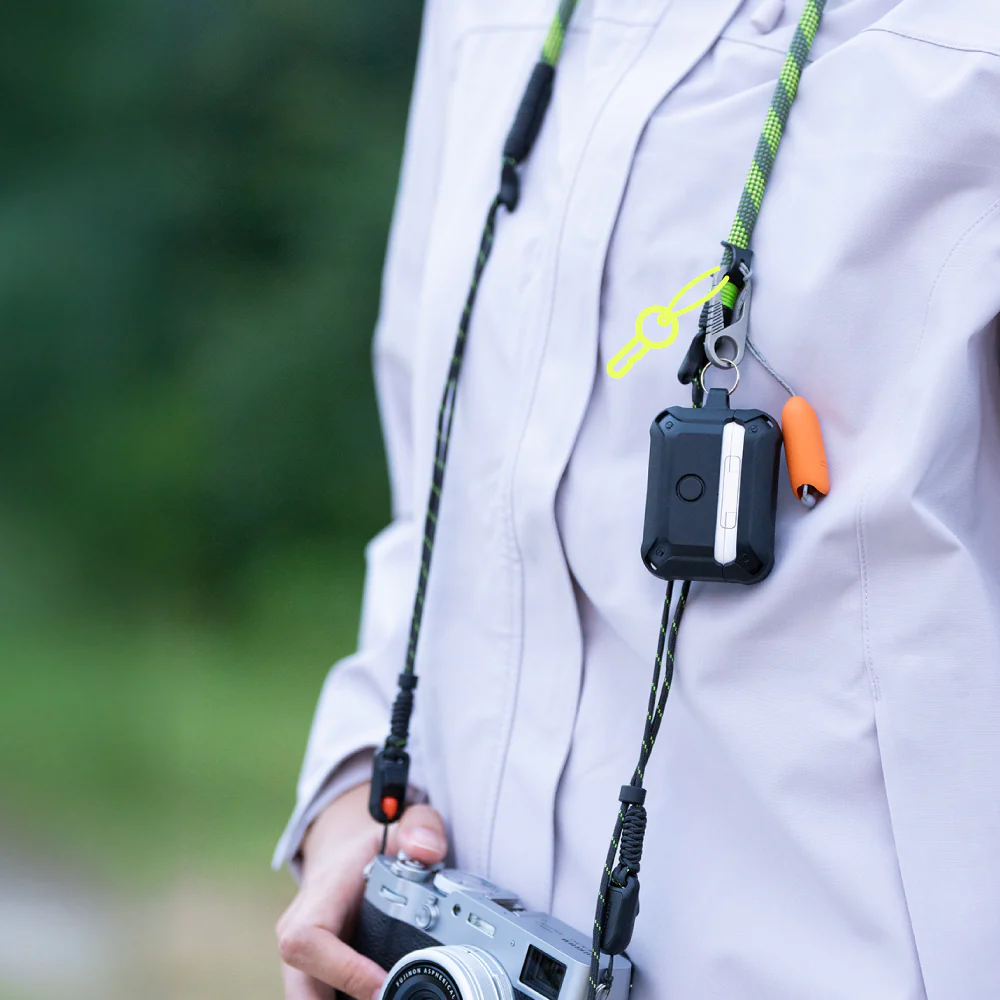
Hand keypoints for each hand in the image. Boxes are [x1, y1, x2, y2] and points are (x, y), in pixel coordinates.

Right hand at [277, 782, 447, 999]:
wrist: (342, 856)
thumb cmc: (369, 846)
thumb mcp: (399, 824)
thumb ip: (421, 828)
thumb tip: (427, 851)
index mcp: (317, 899)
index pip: (309, 941)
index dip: (343, 970)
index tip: (383, 987)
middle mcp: (299, 933)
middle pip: (300, 989)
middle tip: (392, 999)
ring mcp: (302, 962)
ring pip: (310, 999)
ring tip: (393, 996)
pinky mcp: (314, 978)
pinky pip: (324, 999)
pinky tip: (388, 996)